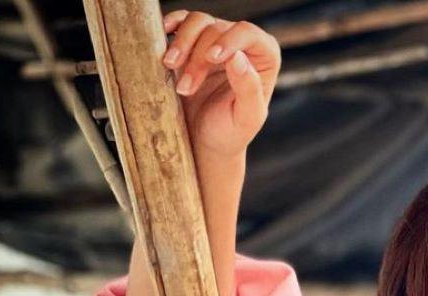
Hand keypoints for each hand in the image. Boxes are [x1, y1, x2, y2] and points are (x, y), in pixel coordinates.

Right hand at [161, 10, 280, 157]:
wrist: (202, 141)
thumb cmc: (229, 133)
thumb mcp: (245, 119)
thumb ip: (248, 89)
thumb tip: (238, 58)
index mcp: (264, 58)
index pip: (249, 34)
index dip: (229, 40)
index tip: (211, 58)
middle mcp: (242, 45)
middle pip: (217, 29)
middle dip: (198, 57)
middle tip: (185, 89)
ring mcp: (216, 41)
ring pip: (197, 22)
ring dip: (181, 44)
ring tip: (170, 68)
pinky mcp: (192, 43)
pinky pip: (181, 22)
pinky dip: (171, 24)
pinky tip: (163, 34)